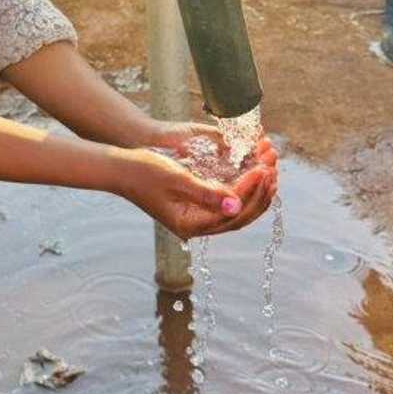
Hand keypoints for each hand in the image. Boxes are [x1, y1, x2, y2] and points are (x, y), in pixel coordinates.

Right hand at [115, 122, 278, 239]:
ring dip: (255, 192)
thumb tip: (235, 204)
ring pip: (237, 211)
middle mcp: (195, 225)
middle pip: (240, 217)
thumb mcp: (176, 178)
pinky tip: (252, 174)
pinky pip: (228, 203)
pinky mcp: (196, 206)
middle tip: (272, 169)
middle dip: (259, 193)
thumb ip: (206, 192)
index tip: (261, 168)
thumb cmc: (144, 170)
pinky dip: (243, 189)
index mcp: (190, 224)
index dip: (250, 190)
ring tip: (269, 170)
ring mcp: (196, 217)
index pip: (232, 211)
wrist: (120, 168)